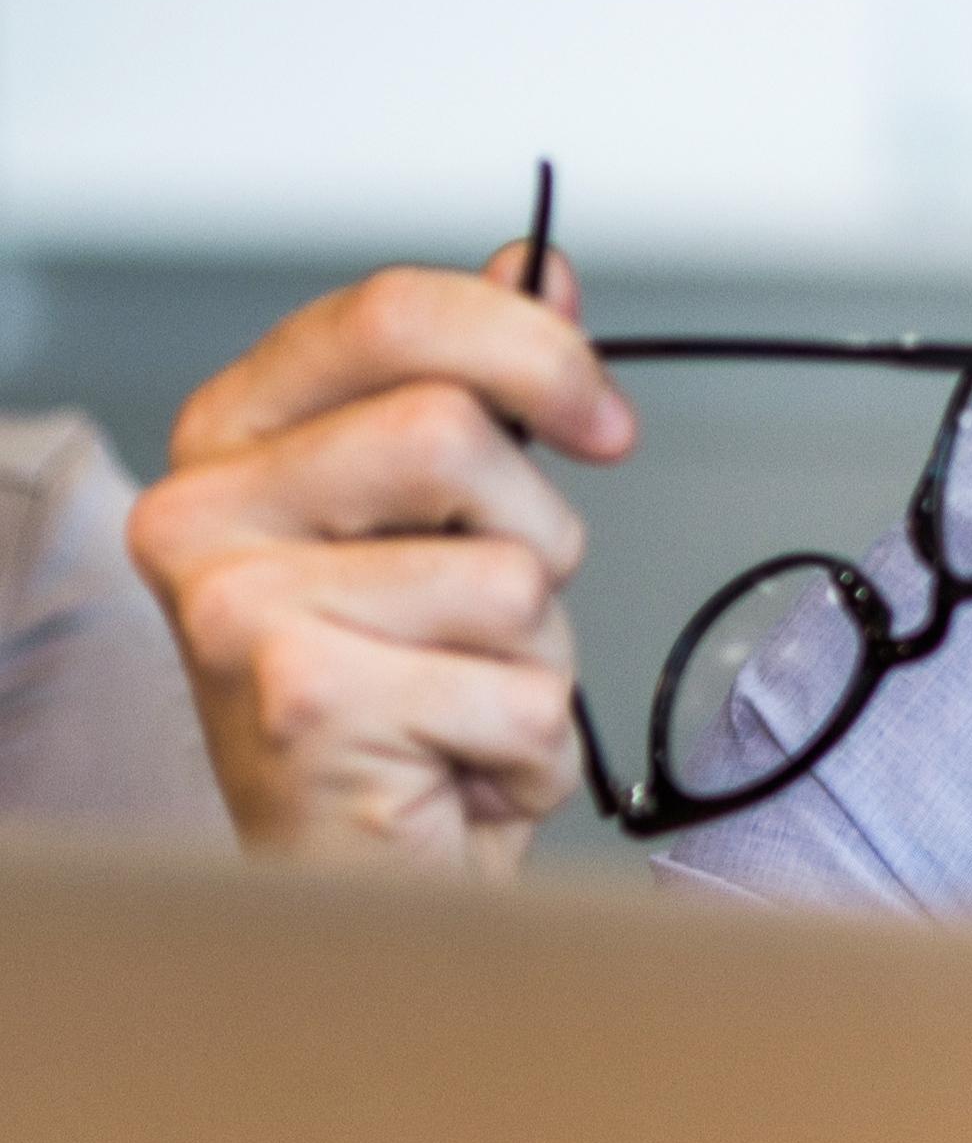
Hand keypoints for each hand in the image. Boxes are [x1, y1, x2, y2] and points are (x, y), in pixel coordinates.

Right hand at [130, 243, 632, 866]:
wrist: (366, 875)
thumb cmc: (402, 698)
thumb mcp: (451, 518)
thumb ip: (487, 385)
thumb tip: (538, 267)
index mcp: (233, 437)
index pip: (390, 314)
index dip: (533, 349)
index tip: (601, 419)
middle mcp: (199, 513)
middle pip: (454, 428)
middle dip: (535, 530)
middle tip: (496, 609)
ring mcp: (235, 610)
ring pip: (507, 568)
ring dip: (535, 649)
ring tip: (459, 693)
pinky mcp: (299, 702)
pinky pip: (518, 686)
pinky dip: (529, 742)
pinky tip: (452, 762)